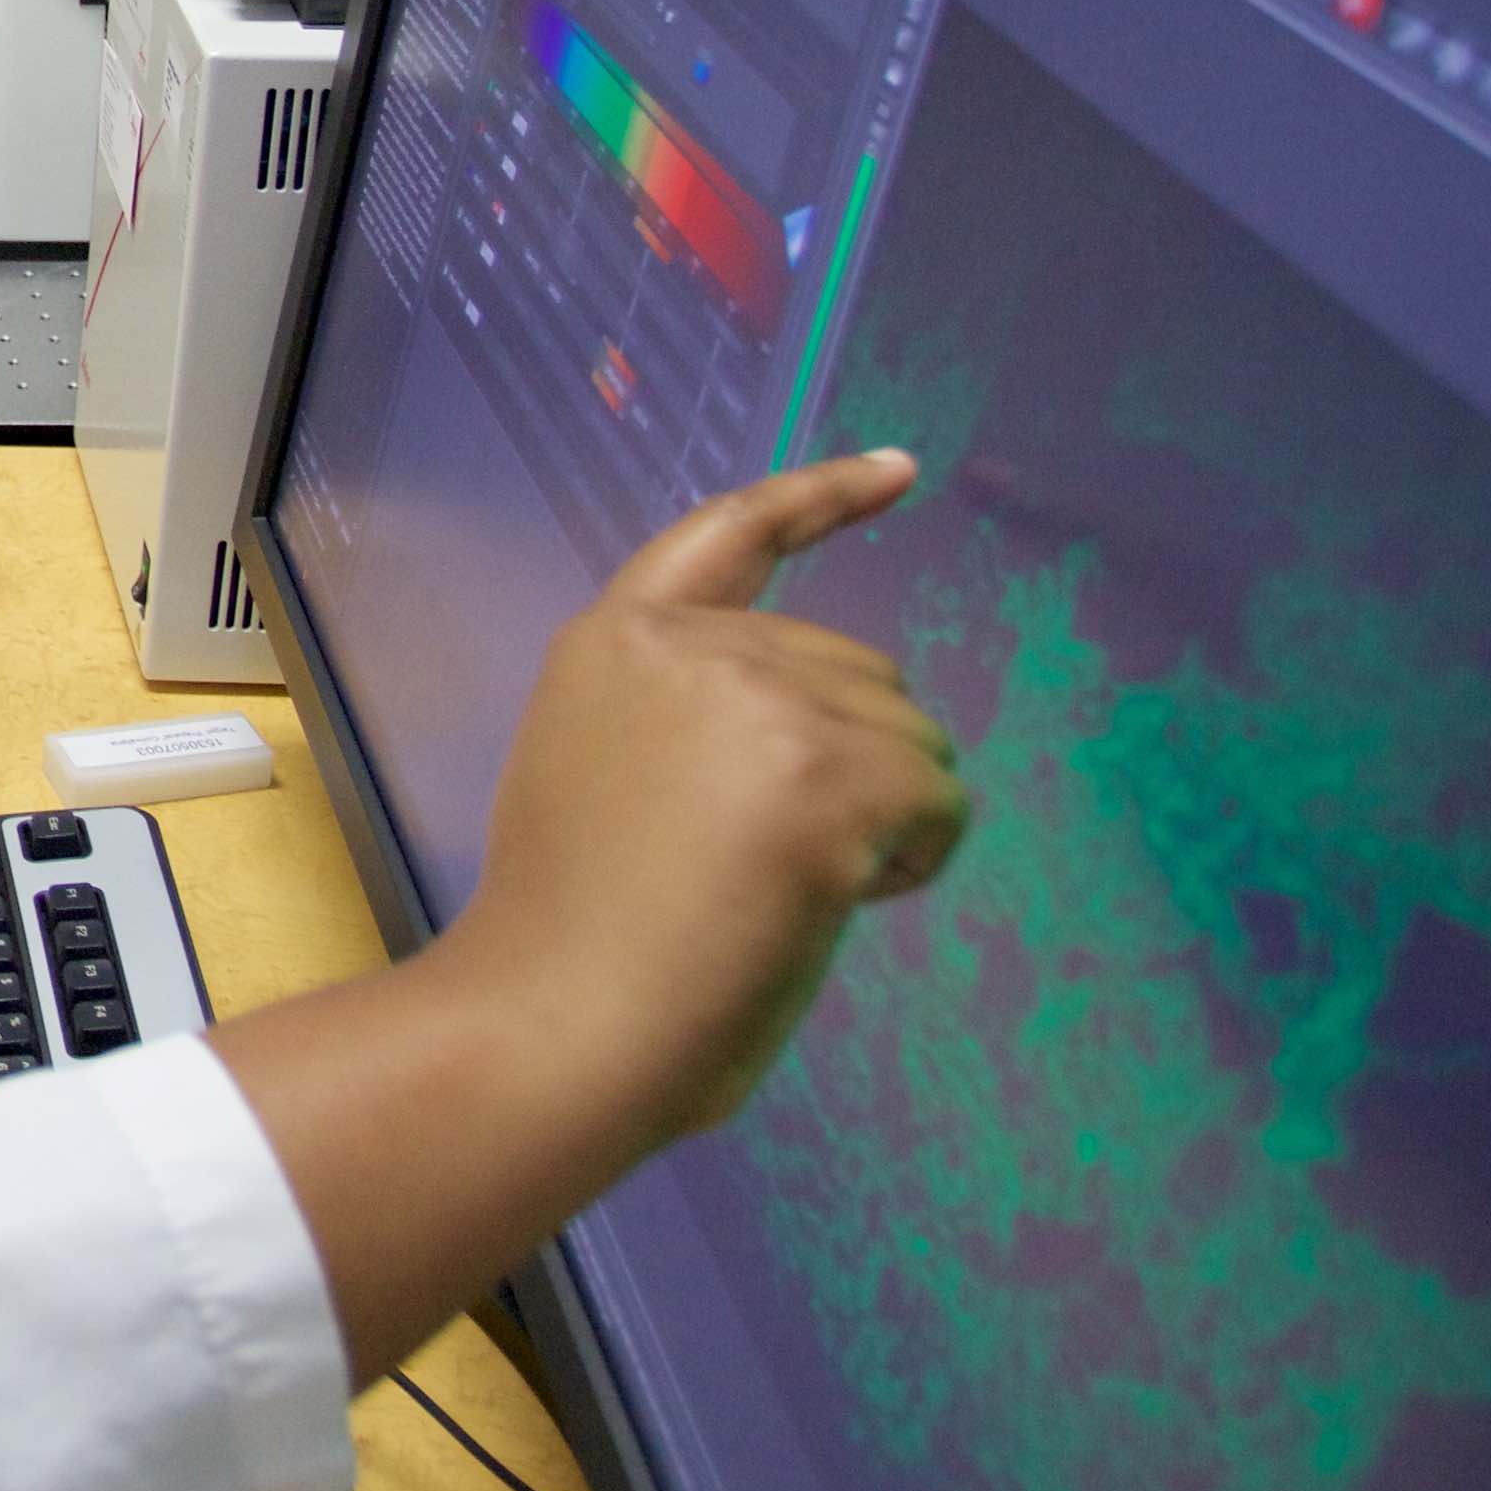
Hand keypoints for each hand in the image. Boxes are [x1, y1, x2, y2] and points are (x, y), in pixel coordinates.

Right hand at [203, 451, 961, 1381]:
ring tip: (788, 892)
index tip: (899, 470)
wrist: (552, 1020)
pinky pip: (937, 800)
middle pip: (858, 673)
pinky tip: (835, 900)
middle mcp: (691, 644)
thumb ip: (688, 730)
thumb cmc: (569, 941)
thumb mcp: (606, 778)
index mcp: (619, 639)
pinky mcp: (823, 772)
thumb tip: (801, 763)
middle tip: (769, 867)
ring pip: (912, 737)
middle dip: (852, 764)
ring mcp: (759, 699)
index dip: (823, 498)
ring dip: (886, 818)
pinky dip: (916, 857)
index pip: (733, 532)